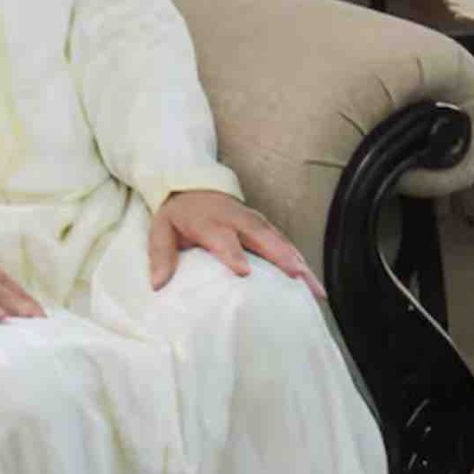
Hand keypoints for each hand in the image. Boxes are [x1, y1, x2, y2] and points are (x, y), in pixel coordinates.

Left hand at [151, 190, 323, 302]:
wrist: (193, 185)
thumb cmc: (178, 214)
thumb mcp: (161, 230)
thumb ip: (161, 255)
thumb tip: (158, 285)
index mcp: (211, 221)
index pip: (223, 238)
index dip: (234, 254)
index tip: (245, 273)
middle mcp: (238, 219)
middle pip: (262, 237)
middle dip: (281, 257)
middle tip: (298, 277)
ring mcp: (255, 221)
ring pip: (281, 241)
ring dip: (299, 262)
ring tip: (315, 288)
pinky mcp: (265, 226)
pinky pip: (286, 244)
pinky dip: (301, 261)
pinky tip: (312, 282)